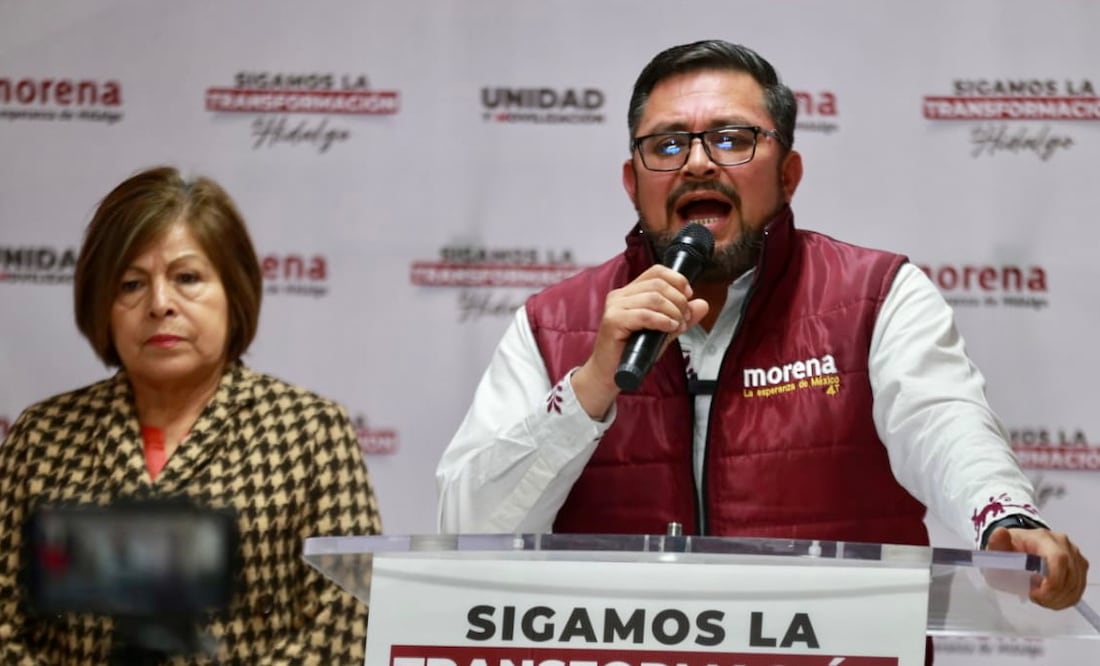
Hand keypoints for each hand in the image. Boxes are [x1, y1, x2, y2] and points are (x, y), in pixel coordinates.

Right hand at [571, 265, 708, 418]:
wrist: (611, 374)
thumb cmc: (633, 353)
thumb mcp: (663, 331)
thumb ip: (682, 317)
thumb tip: (702, 304)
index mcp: (629, 293)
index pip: (656, 272)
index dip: (677, 280)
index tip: (688, 296)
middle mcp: (620, 295)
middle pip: (658, 284)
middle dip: (679, 301)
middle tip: (684, 319)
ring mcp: (614, 307)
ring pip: (653, 298)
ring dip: (673, 312)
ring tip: (677, 326)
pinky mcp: (613, 321)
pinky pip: (644, 315)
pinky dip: (662, 321)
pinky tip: (669, 329)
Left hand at [985, 526, 1088, 609]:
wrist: (1021, 546)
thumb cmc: (1011, 548)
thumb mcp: (998, 546)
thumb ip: (997, 542)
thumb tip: (1000, 533)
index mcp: (1044, 538)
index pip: (1059, 559)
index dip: (1052, 582)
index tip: (1034, 594)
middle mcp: (1064, 545)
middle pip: (1070, 576)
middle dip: (1053, 595)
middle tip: (1034, 598)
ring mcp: (1075, 556)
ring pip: (1075, 586)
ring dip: (1058, 599)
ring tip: (1040, 598)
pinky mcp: (1080, 567)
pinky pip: (1078, 590)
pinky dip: (1064, 600)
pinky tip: (1050, 599)